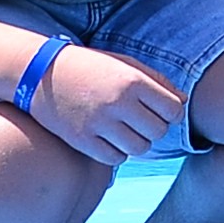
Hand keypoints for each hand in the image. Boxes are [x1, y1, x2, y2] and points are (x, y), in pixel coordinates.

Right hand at [30, 43, 184, 165]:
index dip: (171, 113)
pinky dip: (117, 152)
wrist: (40, 72)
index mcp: (131, 81)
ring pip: (139, 148)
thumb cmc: (90, 66)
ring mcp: (98, 123)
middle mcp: (117, 103)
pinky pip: (115, 158)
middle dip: (154, 128)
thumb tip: (183, 102)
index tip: (161, 111)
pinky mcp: (81, 140)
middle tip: (140, 121)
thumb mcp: (125, 63)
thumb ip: (157, 81)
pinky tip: (110, 139)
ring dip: (137, 142)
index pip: (173, 110)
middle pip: (158, 132)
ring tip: (126, 130)